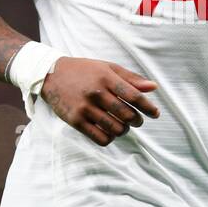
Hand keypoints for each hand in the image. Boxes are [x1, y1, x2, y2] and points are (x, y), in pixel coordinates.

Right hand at [40, 57, 160, 145]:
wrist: (51, 75)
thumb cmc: (84, 71)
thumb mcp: (107, 68)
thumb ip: (130, 78)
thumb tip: (153, 87)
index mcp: (106, 78)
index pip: (134, 96)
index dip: (148, 107)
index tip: (155, 114)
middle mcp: (96, 93)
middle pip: (126, 115)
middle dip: (137, 121)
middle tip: (137, 121)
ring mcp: (85, 108)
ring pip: (115, 129)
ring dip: (124, 130)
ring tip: (123, 126)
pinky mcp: (75, 121)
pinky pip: (100, 138)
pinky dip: (110, 138)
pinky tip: (110, 133)